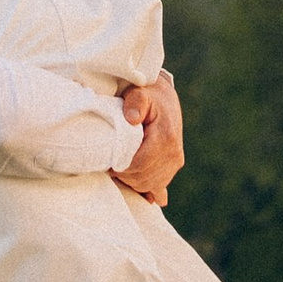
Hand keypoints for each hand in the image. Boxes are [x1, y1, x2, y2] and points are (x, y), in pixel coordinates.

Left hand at [112, 72, 184, 205]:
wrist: (164, 98)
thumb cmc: (147, 95)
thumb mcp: (139, 93)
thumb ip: (135, 102)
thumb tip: (132, 119)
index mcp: (166, 137)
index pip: (139, 164)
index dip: (120, 167)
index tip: (107, 161)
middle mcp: (174, 153)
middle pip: (143, 178)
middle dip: (124, 175)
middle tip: (109, 165)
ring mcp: (175, 162)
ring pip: (149, 185)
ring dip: (131, 181)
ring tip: (118, 168)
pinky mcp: (173, 167)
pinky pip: (157, 187)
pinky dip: (144, 188)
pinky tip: (136, 185)